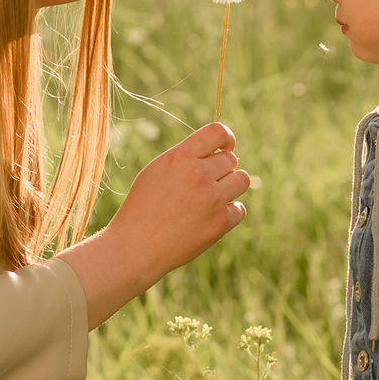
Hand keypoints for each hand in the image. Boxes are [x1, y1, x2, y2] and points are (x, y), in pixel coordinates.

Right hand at [60, 122, 252, 327]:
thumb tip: (219, 150)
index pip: (218, 132)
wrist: (136, 247)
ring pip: (242, 180)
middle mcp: (198, 174)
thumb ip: (186, 157)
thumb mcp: (157, 171)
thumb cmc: (143, 207)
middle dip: (222, 170)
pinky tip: (208, 219)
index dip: (226, 138)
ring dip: (230, 188)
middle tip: (203, 186)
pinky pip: (239, 208)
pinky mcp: (220, 222)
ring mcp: (212, 198)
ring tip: (210, 199)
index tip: (225, 147)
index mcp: (180, 157)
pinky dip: (228, 214)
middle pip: (231, 159)